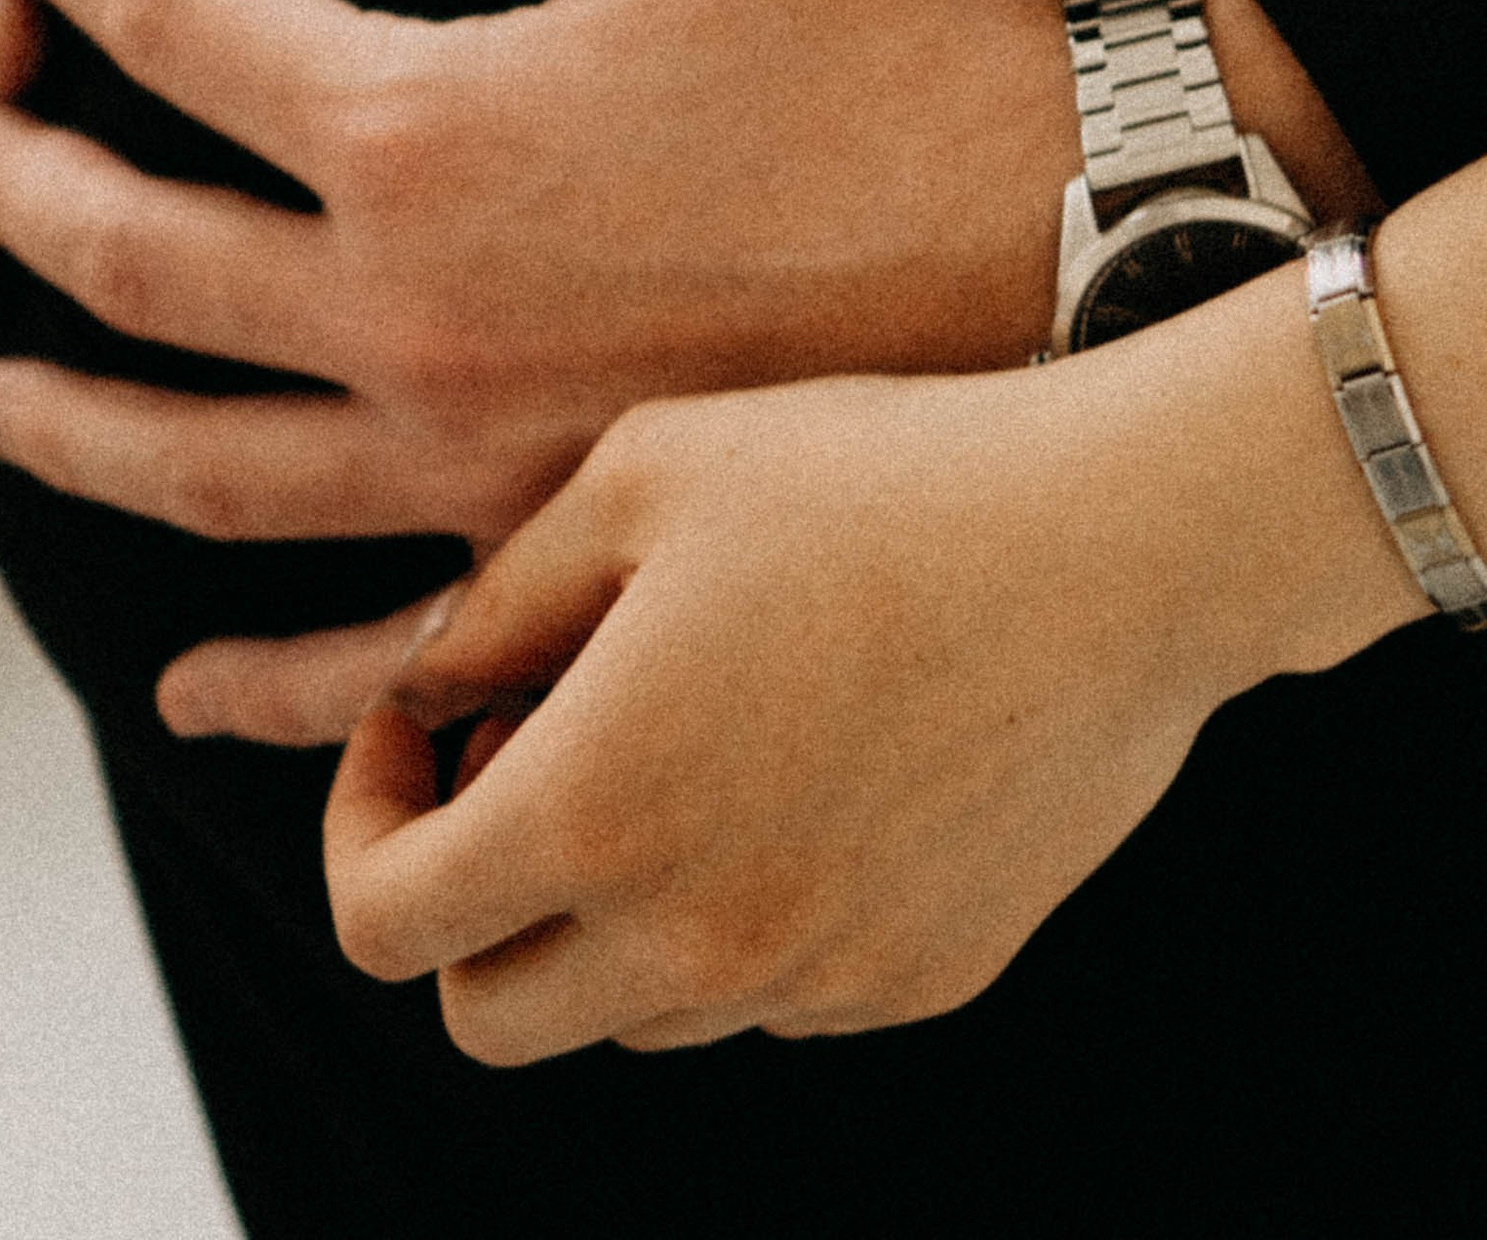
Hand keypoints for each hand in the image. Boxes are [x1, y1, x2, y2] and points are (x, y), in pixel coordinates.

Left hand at [0, 0, 1370, 741]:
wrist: (1083, 224)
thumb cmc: (903, 16)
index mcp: (426, 126)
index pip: (178, 25)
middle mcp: (414, 314)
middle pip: (135, 260)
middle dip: (8, 190)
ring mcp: (479, 458)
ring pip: (202, 468)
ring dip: (72, 427)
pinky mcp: (564, 548)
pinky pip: (364, 643)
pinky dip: (255, 669)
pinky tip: (186, 676)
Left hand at [323, 303, 1403, 1062]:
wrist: (1124, 539)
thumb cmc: (886, 476)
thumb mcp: (650, 473)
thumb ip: (495, 599)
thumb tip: (422, 687)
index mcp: (596, 808)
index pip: (384, 923)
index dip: (362, 821)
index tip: (421, 727)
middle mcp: (694, 934)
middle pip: (488, 1013)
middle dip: (470, 896)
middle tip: (530, 750)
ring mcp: (813, 974)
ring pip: (631, 1011)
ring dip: (607, 906)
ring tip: (679, 734)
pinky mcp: (917, 978)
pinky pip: (771, 988)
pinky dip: (740, 910)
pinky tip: (802, 759)